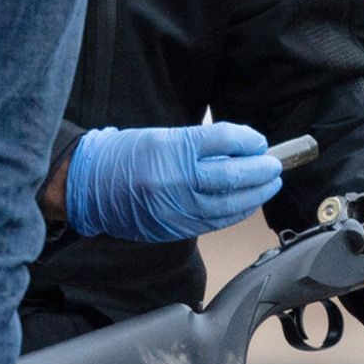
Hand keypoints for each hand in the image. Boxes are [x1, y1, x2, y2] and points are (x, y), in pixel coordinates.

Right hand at [65, 123, 282, 242]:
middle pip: (231, 175)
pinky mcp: (176, 227)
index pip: (221, 141)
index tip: (258, 141)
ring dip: (255, 194)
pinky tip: (248, 203)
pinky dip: (236, 212)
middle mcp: (176, 179)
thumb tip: (240, 149)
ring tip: (269, 184)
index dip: (246, 141)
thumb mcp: (162, 137)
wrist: (90, 187)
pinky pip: (215, 221)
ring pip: (228, 203)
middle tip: (274, 165)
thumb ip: (201, 144)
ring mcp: (176, 207)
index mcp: (171, 149)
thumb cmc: (124, 156)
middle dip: (259, 170)